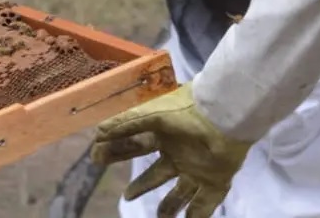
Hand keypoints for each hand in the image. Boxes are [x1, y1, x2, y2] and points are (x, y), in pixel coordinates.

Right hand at [90, 84, 251, 217]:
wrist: (223, 115)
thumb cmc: (186, 112)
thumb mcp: (151, 115)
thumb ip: (125, 124)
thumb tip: (97, 133)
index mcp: (163, 135)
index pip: (135, 146)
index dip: (116, 152)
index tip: (96, 159)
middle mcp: (179, 154)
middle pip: (155, 175)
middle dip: (141, 186)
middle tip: (126, 197)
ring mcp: (197, 169)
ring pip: (180, 194)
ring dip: (169, 207)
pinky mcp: (215, 181)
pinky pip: (205, 205)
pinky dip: (197, 216)